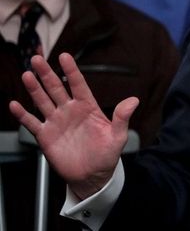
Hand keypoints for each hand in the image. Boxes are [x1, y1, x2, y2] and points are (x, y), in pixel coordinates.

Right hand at [8, 53, 138, 199]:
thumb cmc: (107, 155)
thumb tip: (134, 100)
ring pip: (43, 101)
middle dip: (47, 74)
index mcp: (88, 107)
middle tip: (37, 59)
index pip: (78, 84)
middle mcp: (70, 111)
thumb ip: (122, 118)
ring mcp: (57, 122)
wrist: (92, 175)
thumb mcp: (118, 136)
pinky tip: (14, 105)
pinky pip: (32, 122)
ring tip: (26, 75)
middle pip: (56, 88)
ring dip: (34, 89)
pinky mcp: (46, 136)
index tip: (64, 56)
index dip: (71, 70)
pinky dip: (23, 114)